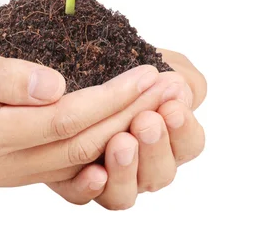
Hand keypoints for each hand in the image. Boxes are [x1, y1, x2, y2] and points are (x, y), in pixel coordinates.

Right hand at [0, 17, 185, 187]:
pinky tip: (118, 141)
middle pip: (76, 144)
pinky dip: (93, 152)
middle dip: (128, 115)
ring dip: (118, 133)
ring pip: (72, 161)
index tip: (150, 74)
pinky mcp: (1, 168)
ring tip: (156, 108)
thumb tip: (53, 85)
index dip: (112, 99)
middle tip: (169, 88)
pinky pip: (56, 168)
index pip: (63, 119)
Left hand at [48, 50, 205, 208]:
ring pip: (124, 193)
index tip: (173, 108)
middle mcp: (140, 162)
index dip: (184, 131)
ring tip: (121, 142)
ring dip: (126, 169)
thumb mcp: (156, 62)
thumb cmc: (117, 63)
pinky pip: (81, 195)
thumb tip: (180, 89)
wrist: (72, 63)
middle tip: (146, 121)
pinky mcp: (69, 177)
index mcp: (166, 136)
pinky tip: (94, 173)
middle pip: (160, 174)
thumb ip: (181, 78)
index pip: (188, 144)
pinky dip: (89, 188)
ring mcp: (106, 173)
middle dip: (155, 147)